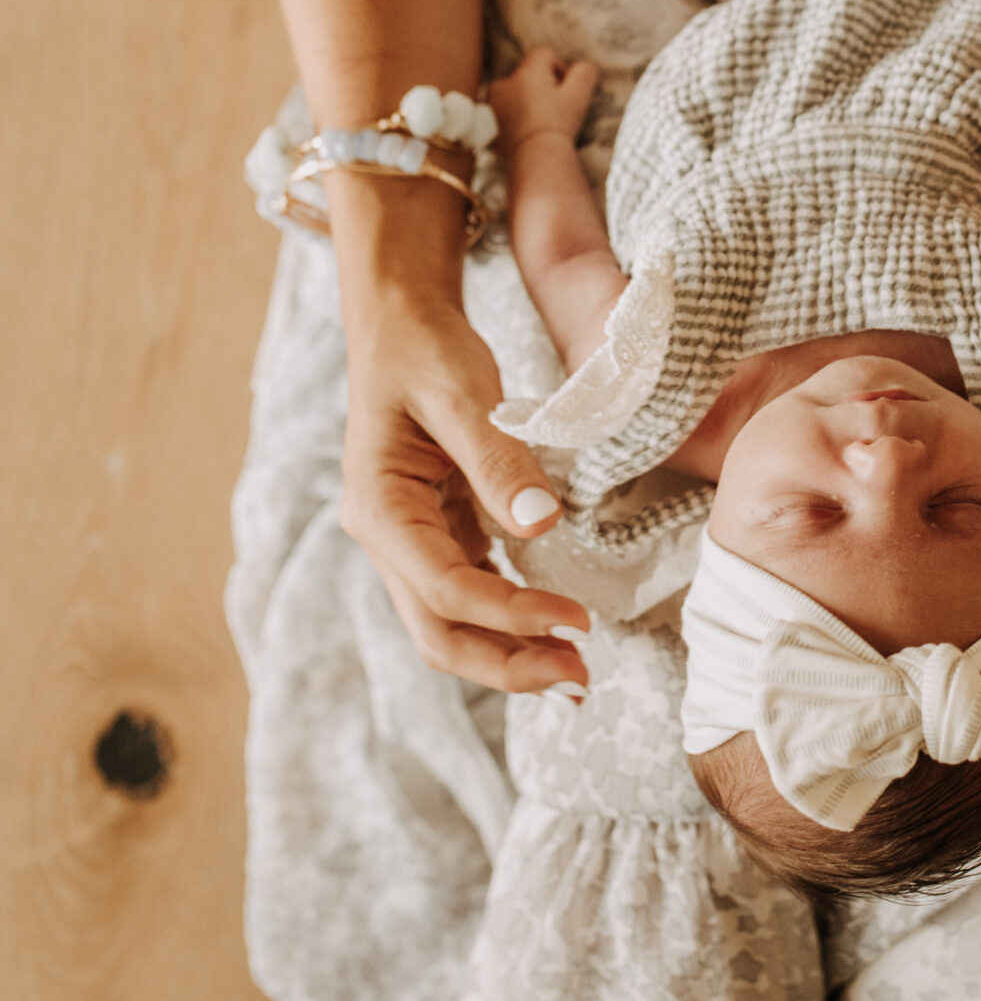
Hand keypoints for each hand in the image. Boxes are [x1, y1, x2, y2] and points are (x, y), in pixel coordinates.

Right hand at [339, 289, 591, 692]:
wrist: (400, 321)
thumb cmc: (424, 349)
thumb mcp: (461, 391)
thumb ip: (499, 460)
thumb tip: (543, 523)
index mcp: (380, 507)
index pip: (443, 587)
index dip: (510, 614)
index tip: (577, 621)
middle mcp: (386, 537)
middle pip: (438, 630)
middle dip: (506, 663)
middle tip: (580, 679)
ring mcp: (410, 541)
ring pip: (451, 623)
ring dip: (509, 652)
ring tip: (576, 670)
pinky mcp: (437, 532)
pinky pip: (470, 592)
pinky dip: (508, 619)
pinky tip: (553, 629)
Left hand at [489, 46, 599, 152]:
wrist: (535, 158)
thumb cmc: (558, 124)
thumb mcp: (579, 95)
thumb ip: (584, 73)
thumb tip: (584, 66)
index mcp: (527, 72)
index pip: (543, 55)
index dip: (558, 69)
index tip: (565, 90)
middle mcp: (505, 83)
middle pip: (526, 75)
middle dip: (540, 87)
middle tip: (554, 110)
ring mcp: (492, 105)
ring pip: (511, 94)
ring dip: (524, 102)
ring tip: (538, 124)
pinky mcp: (487, 126)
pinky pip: (501, 115)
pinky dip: (512, 121)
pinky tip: (525, 135)